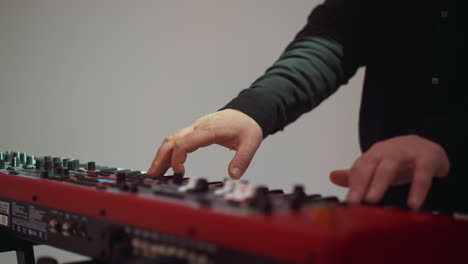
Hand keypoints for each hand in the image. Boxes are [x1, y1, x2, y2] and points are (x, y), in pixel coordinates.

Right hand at [147, 109, 262, 178]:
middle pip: (172, 140)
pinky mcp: (196, 131)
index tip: (178, 173)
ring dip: (162, 155)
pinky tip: (168, 164)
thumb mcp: (251, 143)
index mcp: (209, 130)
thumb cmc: (248, 126)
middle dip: (160, 158)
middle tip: (152, 175)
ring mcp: (195, 128)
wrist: (248, 112)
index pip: (184, 143)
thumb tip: (234, 175)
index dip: (177, 158)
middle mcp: (198, 127)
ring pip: (172, 140)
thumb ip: (242, 159)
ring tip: (155, 173)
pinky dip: (169, 152)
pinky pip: (178, 140)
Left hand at [330, 135, 449, 208]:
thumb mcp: (377, 166)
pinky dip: (418, 189)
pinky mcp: (428, 158)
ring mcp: (406, 153)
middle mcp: (387, 151)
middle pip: (370, 165)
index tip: (347, 203)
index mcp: (373, 155)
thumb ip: (356, 174)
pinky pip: (422, 174)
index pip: (359, 168)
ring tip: (372, 200)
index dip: (352, 185)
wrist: (428, 145)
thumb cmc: (399, 160)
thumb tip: (332, 177)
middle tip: (354, 201)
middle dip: (360, 183)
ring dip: (380, 182)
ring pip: (390, 165)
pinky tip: (413, 204)